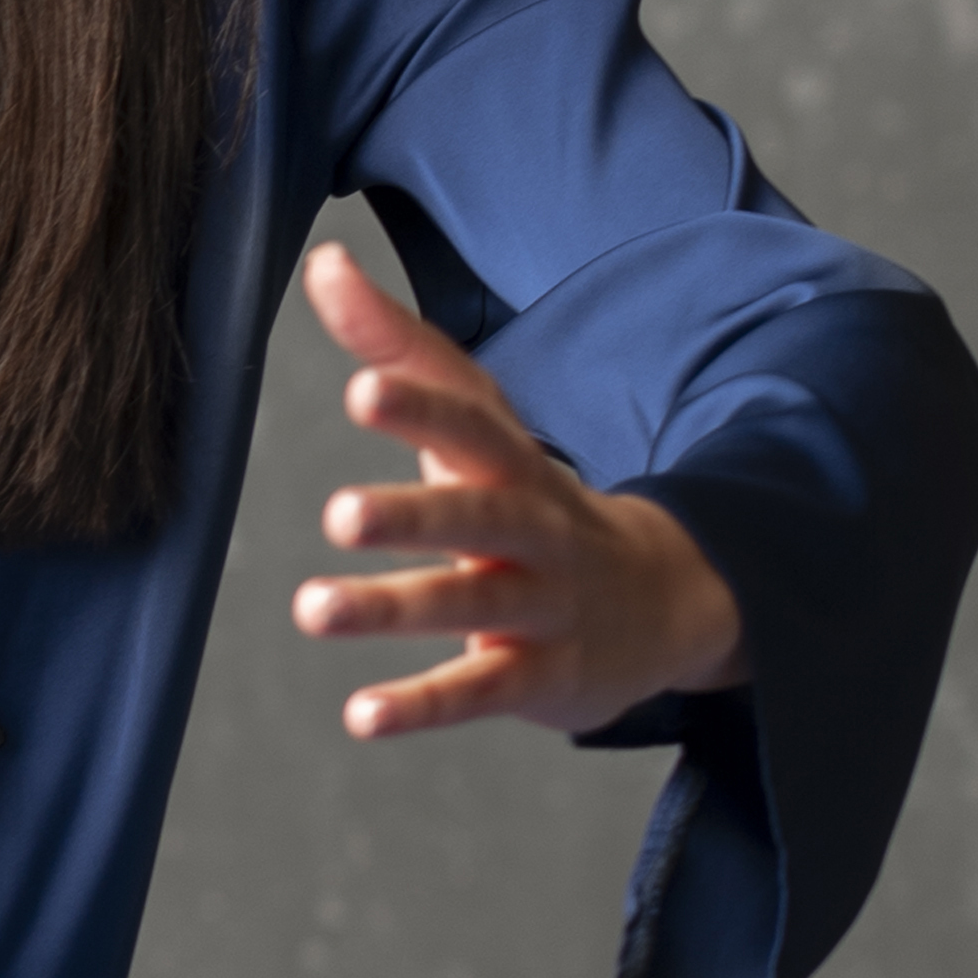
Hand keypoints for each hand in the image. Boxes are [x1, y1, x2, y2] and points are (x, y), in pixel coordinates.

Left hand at [288, 244, 743, 743]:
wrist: (665, 601)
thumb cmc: (535, 500)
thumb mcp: (480, 423)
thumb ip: (400, 347)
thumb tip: (324, 263)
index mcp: (513, 462)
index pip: (472, 423)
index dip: (422, 405)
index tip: (361, 386)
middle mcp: (533, 529)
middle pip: (478, 514)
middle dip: (413, 513)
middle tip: (337, 512)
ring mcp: (542, 605)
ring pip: (472, 604)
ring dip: (394, 609)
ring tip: (312, 608)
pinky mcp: (540, 676)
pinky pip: (479, 691)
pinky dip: (423, 705)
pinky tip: (360, 715)